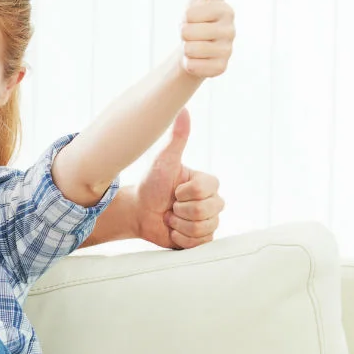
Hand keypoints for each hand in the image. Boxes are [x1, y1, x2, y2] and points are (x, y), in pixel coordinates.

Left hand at [133, 109, 223, 248]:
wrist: (139, 212)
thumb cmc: (152, 184)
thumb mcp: (164, 161)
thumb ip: (177, 138)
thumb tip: (183, 109)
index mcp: (208, 183)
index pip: (206, 189)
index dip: (184, 192)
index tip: (174, 189)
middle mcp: (214, 202)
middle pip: (206, 210)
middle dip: (180, 209)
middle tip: (170, 205)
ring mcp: (210, 222)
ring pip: (202, 228)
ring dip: (178, 224)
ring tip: (170, 216)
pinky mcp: (202, 240)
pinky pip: (197, 243)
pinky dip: (179, 237)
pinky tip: (173, 230)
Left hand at [181, 0, 238, 78]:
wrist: (198, 44)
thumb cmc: (200, 15)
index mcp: (227, 10)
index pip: (189, 15)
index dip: (185, 17)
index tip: (194, 18)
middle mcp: (232, 31)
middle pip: (187, 33)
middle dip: (184, 33)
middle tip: (194, 33)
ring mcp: (228, 51)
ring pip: (189, 50)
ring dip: (186, 49)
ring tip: (196, 45)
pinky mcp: (221, 69)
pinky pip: (193, 67)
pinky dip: (189, 64)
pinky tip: (198, 59)